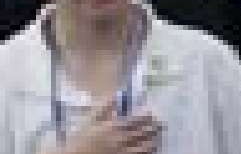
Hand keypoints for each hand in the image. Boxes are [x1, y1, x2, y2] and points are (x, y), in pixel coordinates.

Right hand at [45, 97, 161, 153]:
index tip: (151, 111)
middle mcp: (121, 139)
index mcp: (114, 127)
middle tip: (158, 122)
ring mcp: (123, 152)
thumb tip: (117, 93)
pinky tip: (148, 147)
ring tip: (154, 135)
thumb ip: (104, 106)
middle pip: (145, 131)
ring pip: (146, 146)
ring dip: (153, 139)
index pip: (138, 118)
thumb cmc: (82, 138)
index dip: (148, 114)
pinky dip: (148, 151)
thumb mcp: (90, 120)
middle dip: (154, 126)